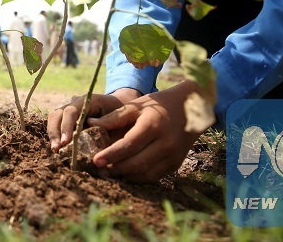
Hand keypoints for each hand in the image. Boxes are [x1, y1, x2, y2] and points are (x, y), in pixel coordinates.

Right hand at [47, 93, 124, 151]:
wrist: (121, 105)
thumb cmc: (122, 113)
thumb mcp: (119, 119)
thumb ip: (107, 128)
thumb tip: (94, 144)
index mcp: (87, 101)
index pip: (70, 111)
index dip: (66, 126)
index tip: (65, 142)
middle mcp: (75, 103)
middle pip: (57, 114)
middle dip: (55, 131)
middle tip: (57, 149)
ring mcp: (70, 110)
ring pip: (54, 119)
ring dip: (53, 135)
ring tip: (56, 150)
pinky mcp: (69, 119)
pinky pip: (57, 125)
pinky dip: (56, 136)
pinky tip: (58, 149)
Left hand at [88, 81, 209, 181]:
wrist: (190, 109)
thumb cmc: (158, 105)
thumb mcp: (137, 105)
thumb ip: (115, 117)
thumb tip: (91, 124)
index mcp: (153, 125)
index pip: (129, 144)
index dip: (111, 154)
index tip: (95, 160)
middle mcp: (166, 143)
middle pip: (137, 163)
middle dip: (116, 168)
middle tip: (99, 169)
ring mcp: (173, 156)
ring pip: (146, 173)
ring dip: (126, 175)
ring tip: (109, 171)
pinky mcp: (176, 164)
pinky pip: (154, 176)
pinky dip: (138, 177)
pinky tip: (125, 173)